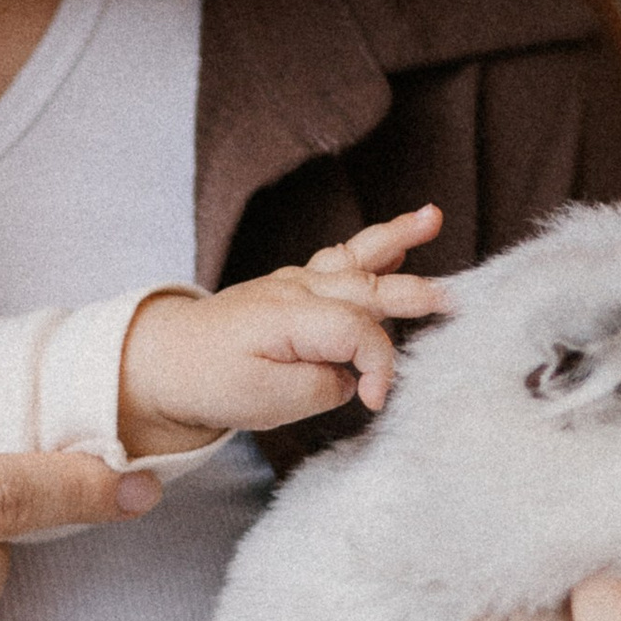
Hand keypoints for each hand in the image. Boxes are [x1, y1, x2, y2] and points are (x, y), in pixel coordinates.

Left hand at [119, 206, 449, 452]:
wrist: (163, 362)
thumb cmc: (210, 381)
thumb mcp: (267, 401)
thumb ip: (322, 386)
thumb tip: (355, 376)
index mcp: (292, 316)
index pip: (361, 333)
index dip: (381, 367)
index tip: (377, 400)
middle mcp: (299, 290)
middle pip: (370, 288)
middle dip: (417, 295)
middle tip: (457, 302)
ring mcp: (297, 283)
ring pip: (358, 259)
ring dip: (399, 240)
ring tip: (432, 218)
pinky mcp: (296, 287)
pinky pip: (344, 259)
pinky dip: (376, 247)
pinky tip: (406, 239)